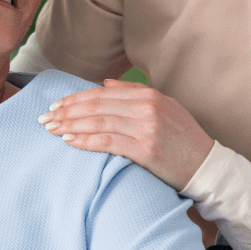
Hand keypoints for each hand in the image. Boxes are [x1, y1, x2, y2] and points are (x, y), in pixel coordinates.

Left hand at [37, 79, 213, 189]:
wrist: (206, 166)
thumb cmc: (182, 138)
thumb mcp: (164, 106)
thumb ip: (133, 93)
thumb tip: (103, 84)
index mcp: (148, 94)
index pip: (101, 93)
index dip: (74, 99)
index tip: (55, 105)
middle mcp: (147, 107)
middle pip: (95, 106)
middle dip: (66, 111)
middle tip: (45, 118)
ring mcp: (146, 128)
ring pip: (98, 122)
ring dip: (70, 125)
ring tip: (52, 129)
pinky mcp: (146, 149)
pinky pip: (107, 142)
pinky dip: (85, 140)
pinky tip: (69, 140)